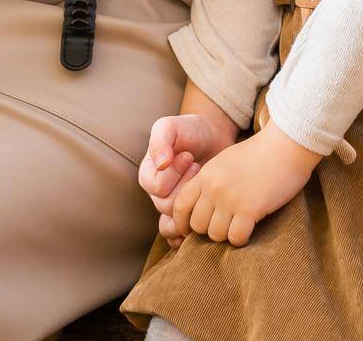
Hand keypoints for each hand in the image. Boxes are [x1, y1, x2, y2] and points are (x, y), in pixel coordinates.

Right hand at [139, 111, 238, 248]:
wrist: (213, 137)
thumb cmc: (190, 130)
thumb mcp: (172, 126)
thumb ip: (161, 140)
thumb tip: (160, 164)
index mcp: (149, 173)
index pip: (158, 188)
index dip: (175, 174)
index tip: (188, 156)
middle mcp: (157, 193)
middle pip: (167, 207)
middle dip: (187, 186)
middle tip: (198, 167)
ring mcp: (173, 205)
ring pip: (176, 223)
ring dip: (194, 203)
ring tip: (204, 183)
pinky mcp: (189, 213)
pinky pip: (181, 235)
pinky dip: (191, 232)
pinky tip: (206, 216)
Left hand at [171, 123, 320, 247]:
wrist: (284, 146)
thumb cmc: (258, 155)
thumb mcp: (225, 162)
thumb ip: (210, 182)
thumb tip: (201, 208)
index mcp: (206, 174)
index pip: (180, 205)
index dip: (182, 223)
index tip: (189, 231)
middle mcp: (213, 187)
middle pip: (197, 225)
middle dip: (209, 230)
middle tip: (224, 225)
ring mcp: (230, 198)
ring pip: (215, 235)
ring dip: (227, 235)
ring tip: (239, 224)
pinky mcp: (249, 209)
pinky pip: (236, 238)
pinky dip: (242, 238)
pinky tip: (250, 228)